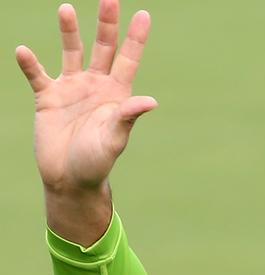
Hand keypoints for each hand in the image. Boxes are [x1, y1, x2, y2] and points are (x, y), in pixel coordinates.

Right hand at [16, 0, 155, 243]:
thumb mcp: (115, 138)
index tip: (144, 14)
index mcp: (117, 94)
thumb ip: (128, 116)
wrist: (70, 179)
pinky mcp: (47, 98)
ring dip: (69, 32)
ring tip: (67, 9)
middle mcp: (95, 85)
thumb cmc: (98, 161)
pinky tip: (23, 52)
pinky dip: (30, 64)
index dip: (136, 38)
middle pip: (103, 48)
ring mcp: (71, 89)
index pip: (128, 59)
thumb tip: (151, 101)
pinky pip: (37, 76)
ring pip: (71, 53)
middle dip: (106, 24)